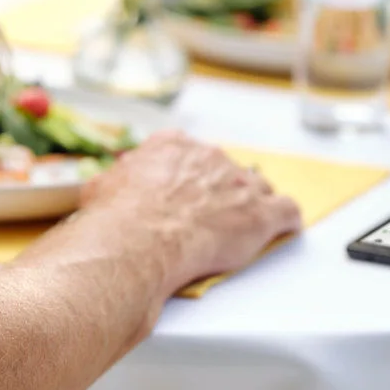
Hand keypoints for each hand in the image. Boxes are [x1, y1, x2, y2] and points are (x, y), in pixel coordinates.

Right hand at [79, 130, 302, 296]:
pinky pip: (287, 210)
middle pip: (225, 169)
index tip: (186, 191)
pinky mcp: (260, 213)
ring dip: (254, 203)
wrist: (138, 241)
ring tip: (245, 224)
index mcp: (172, 147)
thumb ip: (114, 181)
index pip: (188, 152)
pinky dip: (286, 220)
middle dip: (221, 190)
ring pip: (259, 186)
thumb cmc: (117, 218)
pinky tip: (284, 227)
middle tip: (209, 217)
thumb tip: (104, 186)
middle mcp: (208, 157)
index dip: (189, 175)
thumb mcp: (102, 188)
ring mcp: (239, 183)